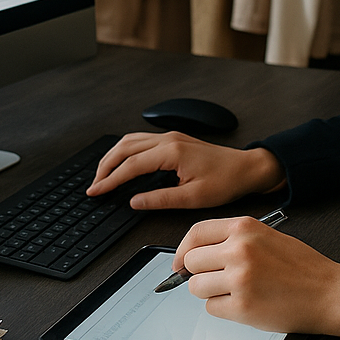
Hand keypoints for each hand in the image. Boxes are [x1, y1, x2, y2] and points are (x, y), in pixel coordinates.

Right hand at [87, 131, 284, 209]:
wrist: (246, 168)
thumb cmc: (226, 181)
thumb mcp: (193, 198)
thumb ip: (160, 199)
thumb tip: (135, 202)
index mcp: (171, 152)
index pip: (130, 165)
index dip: (110, 180)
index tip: (96, 191)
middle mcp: (168, 139)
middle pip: (124, 148)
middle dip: (105, 166)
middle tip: (93, 185)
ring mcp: (170, 136)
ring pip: (131, 140)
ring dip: (113, 156)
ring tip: (102, 175)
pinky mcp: (174, 139)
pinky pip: (141, 140)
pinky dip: (126, 150)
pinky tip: (122, 161)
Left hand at [177, 216, 339, 336]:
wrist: (328, 292)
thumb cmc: (301, 266)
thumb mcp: (266, 236)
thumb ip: (232, 239)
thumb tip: (197, 253)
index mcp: (244, 227)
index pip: (196, 233)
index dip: (183, 250)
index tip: (180, 262)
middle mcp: (239, 249)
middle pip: (191, 262)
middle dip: (199, 273)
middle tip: (218, 279)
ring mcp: (240, 278)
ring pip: (197, 287)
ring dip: (210, 292)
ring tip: (235, 291)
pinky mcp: (243, 306)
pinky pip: (212, 308)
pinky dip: (223, 309)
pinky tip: (245, 304)